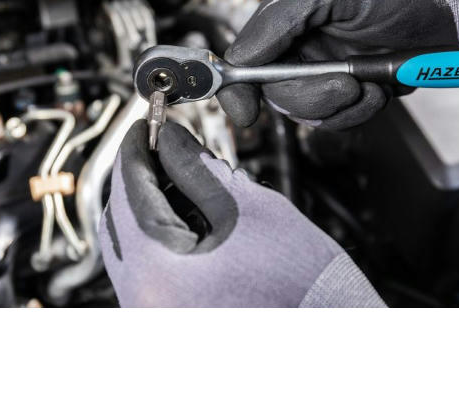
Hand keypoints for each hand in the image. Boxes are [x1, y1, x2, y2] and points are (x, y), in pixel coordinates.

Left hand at [99, 119, 383, 307]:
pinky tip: (184, 211)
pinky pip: (149, 271)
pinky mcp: (173, 322)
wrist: (338, 331)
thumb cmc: (308, 286)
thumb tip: (172, 142)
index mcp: (161, 277)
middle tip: (160, 146)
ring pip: (132, 248)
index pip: (129, 196)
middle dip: (138, 178)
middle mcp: (147, 307)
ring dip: (148, 205)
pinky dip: (160, 236)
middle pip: (120, 224)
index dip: (136, 152)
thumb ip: (199, 169)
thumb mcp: (251, 210)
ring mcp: (157, 319)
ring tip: (177, 175)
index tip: (146, 128)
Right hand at [218, 0, 458, 127]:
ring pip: (305, 112)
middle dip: (313, 95)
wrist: (456, 20)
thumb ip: (283, 16)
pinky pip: (335, 119)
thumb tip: (240, 56)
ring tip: (374, 83)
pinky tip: (380, 91)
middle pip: (275, 92)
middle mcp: (298, 43)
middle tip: (349, 83)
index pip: (243, 57)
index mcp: (286, 13)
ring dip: (341, 105)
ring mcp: (321, 70)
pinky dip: (358, 111)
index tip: (247, 113)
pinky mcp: (345, 91)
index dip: (238, 88)